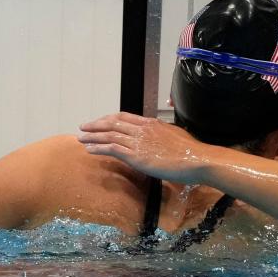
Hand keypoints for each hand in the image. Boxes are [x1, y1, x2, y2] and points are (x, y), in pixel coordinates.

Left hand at [78, 112, 212, 183]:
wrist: (196, 159)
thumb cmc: (190, 151)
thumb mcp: (175, 135)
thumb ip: (163, 134)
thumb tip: (159, 136)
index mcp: (150, 123)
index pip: (123, 117)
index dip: (108, 119)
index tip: (99, 121)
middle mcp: (141, 129)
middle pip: (112, 123)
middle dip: (95, 125)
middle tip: (83, 127)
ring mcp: (138, 142)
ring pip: (109, 135)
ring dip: (92, 137)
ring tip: (81, 139)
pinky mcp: (136, 156)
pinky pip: (111, 149)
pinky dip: (98, 148)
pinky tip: (90, 150)